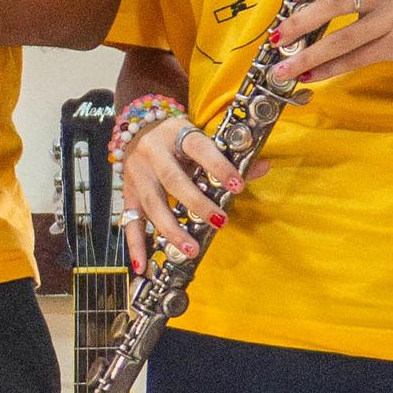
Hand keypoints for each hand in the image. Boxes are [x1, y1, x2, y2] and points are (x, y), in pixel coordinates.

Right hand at [120, 113, 245, 266]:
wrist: (136, 126)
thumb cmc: (175, 137)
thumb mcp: (200, 138)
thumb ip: (230, 157)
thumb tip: (263, 167)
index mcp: (177, 134)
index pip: (199, 148)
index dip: (218, 165)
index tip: (237, 185)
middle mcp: (154, 154)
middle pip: (174, 181)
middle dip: (197, 204)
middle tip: (220, 222)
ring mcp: (138, 175)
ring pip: (153, 204)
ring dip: (172, 230)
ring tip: (190, 249)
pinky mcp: (128, 194)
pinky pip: (130, 221)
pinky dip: (135, 245)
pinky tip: (142, 265)